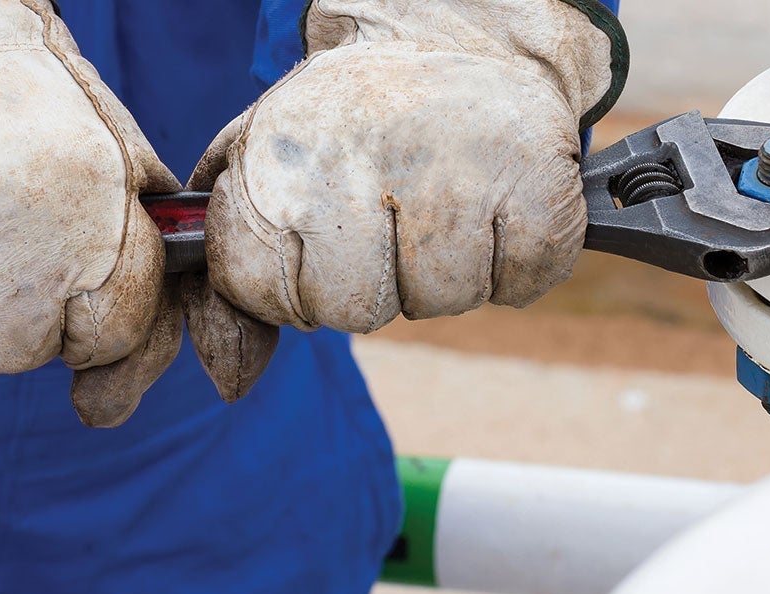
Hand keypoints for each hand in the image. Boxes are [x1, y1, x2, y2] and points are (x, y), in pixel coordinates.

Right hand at [0, 0, 272, 424]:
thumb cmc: (31, 108)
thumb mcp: (119, 164)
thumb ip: (144, 262)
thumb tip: (129, 381)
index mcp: (90, 250)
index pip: (106, 341)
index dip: (87, 308)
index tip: (60, 266)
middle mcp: (10, 285)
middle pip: (19, 355)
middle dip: (9, 310)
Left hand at [199, 0, 626, 332]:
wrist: (455, 37)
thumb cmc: (346, 125)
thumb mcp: (262, 170)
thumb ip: (234, 277)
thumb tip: (233, 380)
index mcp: (282, 160)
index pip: (261, 291)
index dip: (288, 283)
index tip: (313, 240)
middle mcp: (362, 163)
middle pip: (355, 311)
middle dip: (371, 284)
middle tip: (387, 220)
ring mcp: (456, 175)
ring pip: (442, 303)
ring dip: (444, 274)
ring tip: (441, 204)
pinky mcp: (537, 186)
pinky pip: (517, 285)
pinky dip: (511, 264)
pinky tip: (493, 209)